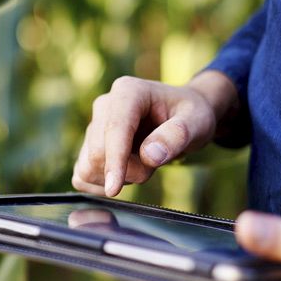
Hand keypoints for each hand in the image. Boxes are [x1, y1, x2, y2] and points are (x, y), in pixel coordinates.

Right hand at [72, 71, 236, 196]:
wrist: (182, 117)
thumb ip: (177, 136)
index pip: (114, 129)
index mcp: (128, 92)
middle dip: (128, 171)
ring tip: (143, 164)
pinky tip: (125, 175)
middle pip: (98, 152)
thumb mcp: (197, 122)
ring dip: (118, 177)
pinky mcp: (89, 146)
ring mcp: (93, 126)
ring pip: (88, 167)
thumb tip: (149, 156)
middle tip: (155, 164)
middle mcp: (104, 105)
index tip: (114, 189)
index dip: (114, 160)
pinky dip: (102, 184)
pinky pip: (83, 176)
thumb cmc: (190, 116)